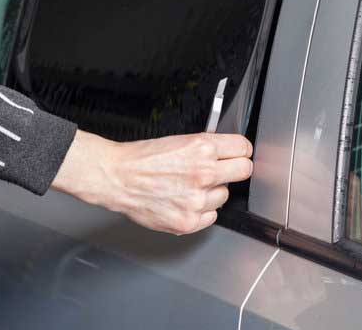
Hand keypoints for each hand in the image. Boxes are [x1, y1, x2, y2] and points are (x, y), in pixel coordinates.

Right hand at [51, 130, 252, 234]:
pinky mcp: (188, 221)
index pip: (244, 149)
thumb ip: (206, 147)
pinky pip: (211, 216)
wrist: (117, 177)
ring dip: (212, 192)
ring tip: (189, 186)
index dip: (239, 151)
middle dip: (233, 169)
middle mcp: (204, 173)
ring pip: (224, 195)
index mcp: (203, 148)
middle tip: (221, 171)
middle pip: (244, 171)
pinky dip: (201, 210)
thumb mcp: (180, 140)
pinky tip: (184, 201)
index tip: (236, 155)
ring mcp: (197, 200)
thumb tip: (227, 153)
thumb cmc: (143, 158)